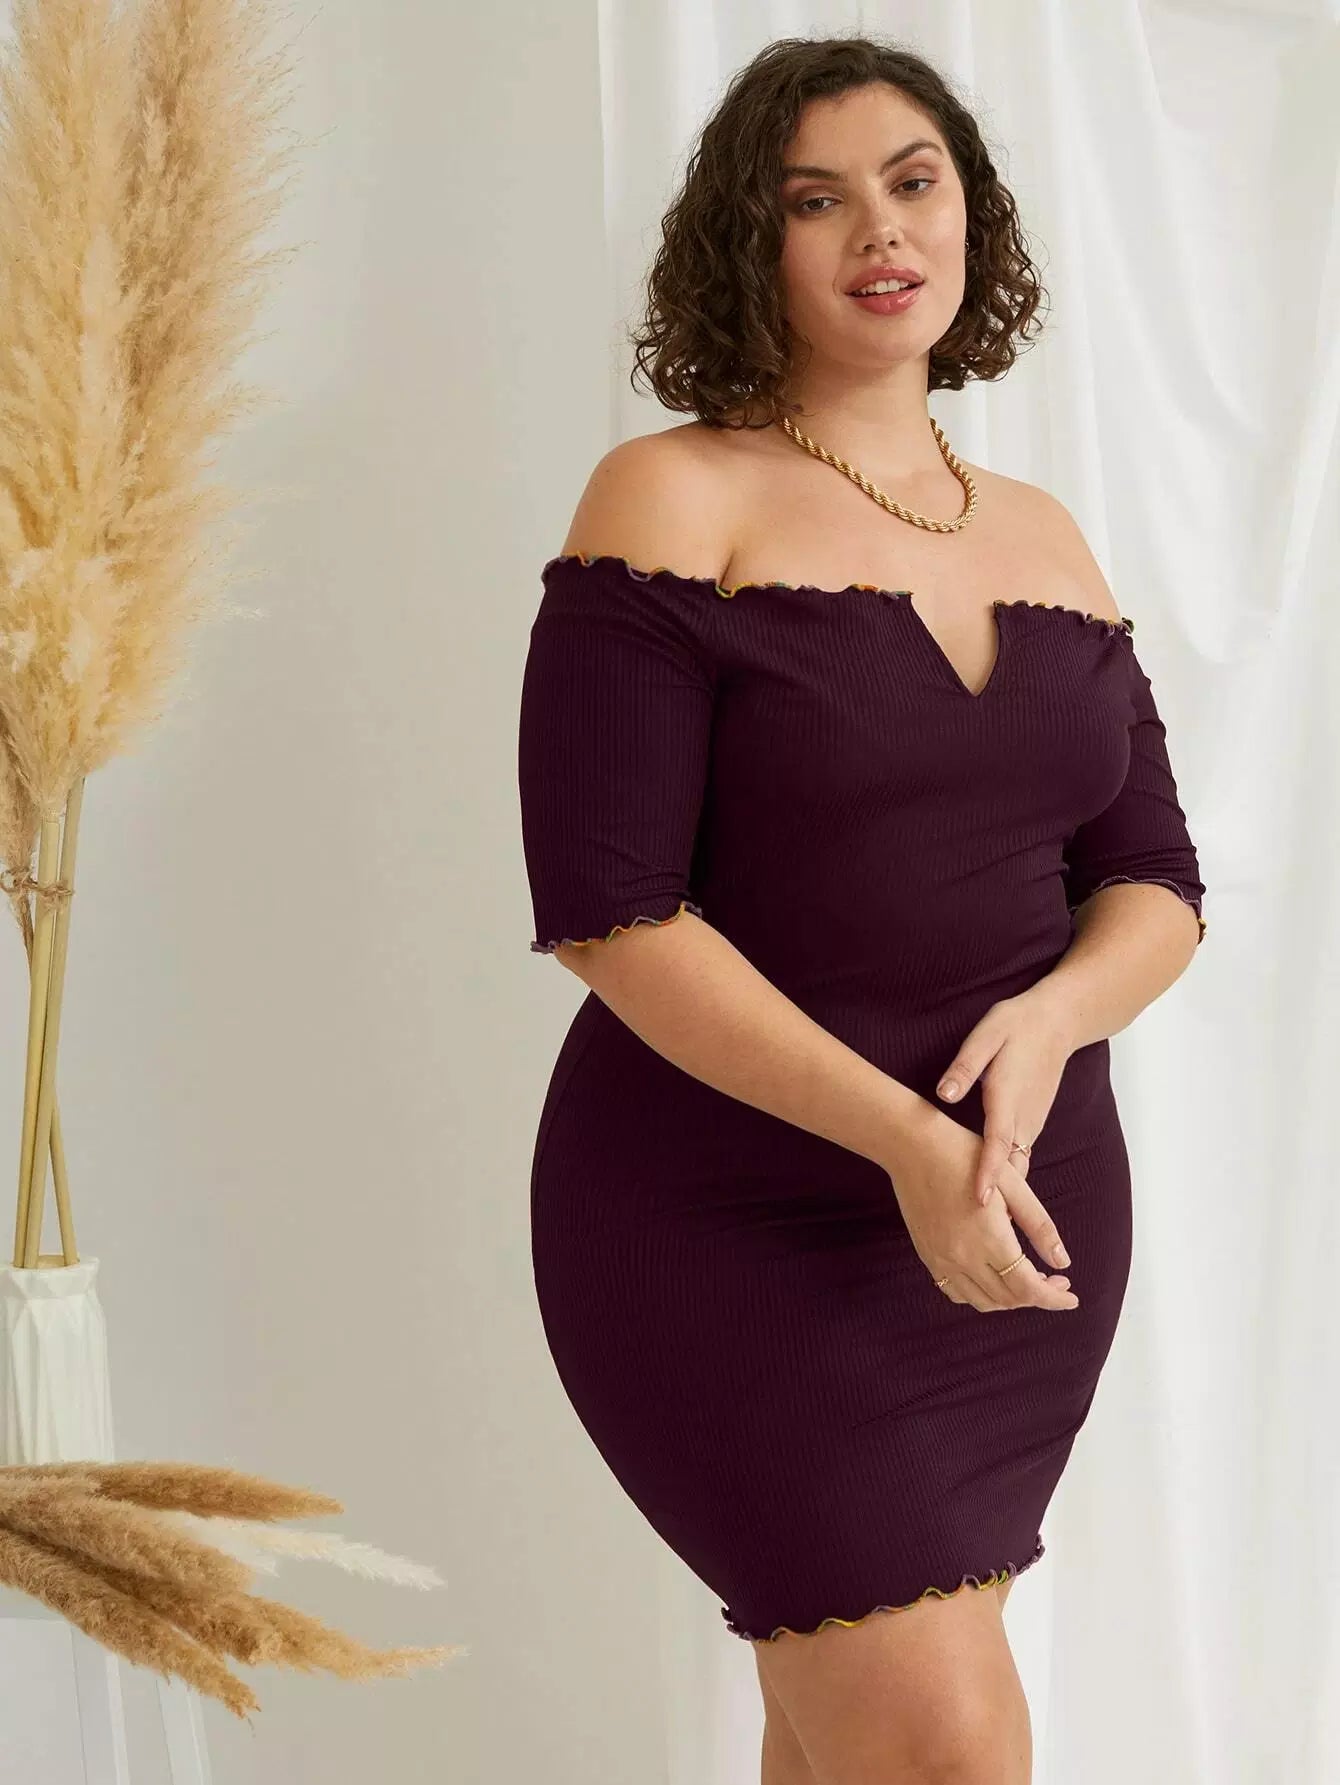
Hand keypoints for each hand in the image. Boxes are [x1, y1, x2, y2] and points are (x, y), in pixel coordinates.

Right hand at [883, 1104, 1078, 1313]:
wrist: (911, 1145)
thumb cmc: (963, 1155)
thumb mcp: (1011, 1184)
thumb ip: (1039, 1226)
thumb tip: (1064, 1262)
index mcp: (989, 1237)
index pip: (1028, 1287)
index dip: (1054, 1298)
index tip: (1071, 1297)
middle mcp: (963, 1256)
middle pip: (1008, 1298)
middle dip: (1038, 1296)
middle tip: (1056, 1278)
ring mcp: (941, 1259)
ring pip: (982, 1301)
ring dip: (1010, 1299)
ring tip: (1027, 1279)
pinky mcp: (927, 1255)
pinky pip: (956, 1292)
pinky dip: (979, 1295)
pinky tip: (992, 1277)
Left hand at [935, 987, 1075, 1223]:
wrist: (1057, 1021)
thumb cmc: (1016, 1025)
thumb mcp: (987, 1035)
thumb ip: (966, 1066)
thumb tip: (944, 1094)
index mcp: (1008, 1097)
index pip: (998, 1141)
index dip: (989, 1172)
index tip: (981, 1202)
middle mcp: (1023, 1117)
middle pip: (1012, 1167)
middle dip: (1002, 1204)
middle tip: (987, 1238)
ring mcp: (1031, 1123)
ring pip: (1019, 1168)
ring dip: (1009, 1200)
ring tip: (992, 1236)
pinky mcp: (1031, 1123)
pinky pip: (1020, 1160)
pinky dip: (1011, 1184)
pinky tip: (997, 1205)